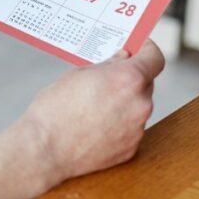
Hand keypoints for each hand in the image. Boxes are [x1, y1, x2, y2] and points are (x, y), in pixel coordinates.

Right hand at [19, 39, 164, 188]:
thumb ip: (107, 65)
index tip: (138, 48)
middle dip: (129, 79)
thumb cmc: (54, 109)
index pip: (154, 58)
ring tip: (94, 106)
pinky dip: (117, 124)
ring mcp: (137, 129)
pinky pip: (130, 129)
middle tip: (106, 79)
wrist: (44, 150)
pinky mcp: (131, 149)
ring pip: (136, 107)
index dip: (146, 51)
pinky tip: (95, 125)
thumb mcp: (77, 74)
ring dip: (123, 103)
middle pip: (145, 84)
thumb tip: (122, 60)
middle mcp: (140, 104)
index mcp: (128, 79)